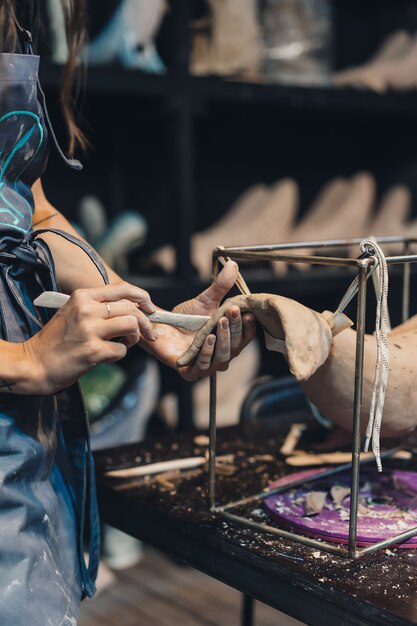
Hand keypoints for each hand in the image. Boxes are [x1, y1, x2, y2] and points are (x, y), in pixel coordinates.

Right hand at [24, 282, 155, 394]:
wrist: (33, 364)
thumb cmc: (56, 340)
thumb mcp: (73, 312)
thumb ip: (98, 306)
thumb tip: (132, 308)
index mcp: (82, 296)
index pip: (122, 288)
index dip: (142, 297)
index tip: (150, 307)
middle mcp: (87, 309)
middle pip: (131, 308)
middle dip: (145, 322)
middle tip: (148, 334)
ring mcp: (90, 330)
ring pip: (131, 325)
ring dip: (133, 338)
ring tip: (122, 344)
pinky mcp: (93, 351)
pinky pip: (122, 350)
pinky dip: (119, 355)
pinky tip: (106, 356)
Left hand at [146, 261, 255, 380]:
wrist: (161, 327)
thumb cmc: (187, 317)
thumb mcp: (207, 300)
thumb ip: (221, 286)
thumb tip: (233, 265)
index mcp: (230, 342)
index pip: (245, 336)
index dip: (248, 325)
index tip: (247, 311)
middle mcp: (222, 357)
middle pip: (235, 347)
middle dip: (234, 329)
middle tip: (231, 312)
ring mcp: (207, 367)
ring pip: (222, 358)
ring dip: (223, 340)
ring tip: (220, 323)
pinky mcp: (190, 373)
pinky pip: (202, 367)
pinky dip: (207, 353)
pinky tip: (208, 339)